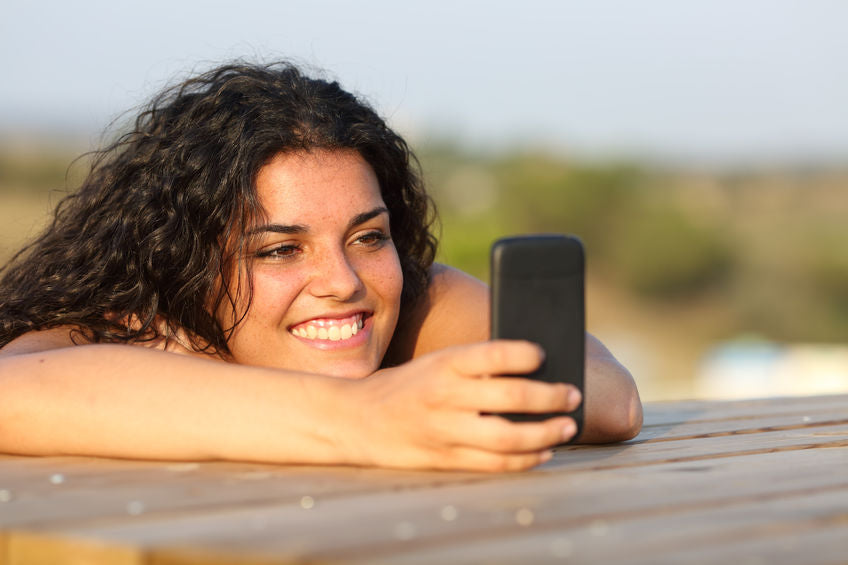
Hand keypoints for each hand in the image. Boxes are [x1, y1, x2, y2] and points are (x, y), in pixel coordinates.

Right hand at [339, 340, 581, 471]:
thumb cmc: (409, 385)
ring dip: (546, 432)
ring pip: (509, 436)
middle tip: (573, 394)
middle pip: (512, 397)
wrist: (358, 420)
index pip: (494, 353)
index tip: (546, 354)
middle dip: (551, 397)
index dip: (526, 353)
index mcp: (444, 364)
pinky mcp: (446, 459)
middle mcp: (446, 396)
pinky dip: (526, 459)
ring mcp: (446, 431)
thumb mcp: (436, 363)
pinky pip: (495, 463)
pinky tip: (544, 450)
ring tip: (568, 425)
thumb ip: (477, 366)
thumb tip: (535, 369)